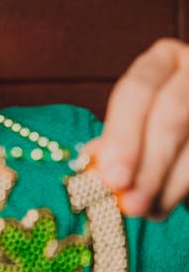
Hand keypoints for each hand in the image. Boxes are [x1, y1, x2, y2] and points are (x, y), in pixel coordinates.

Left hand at [88, 38, 188, 218]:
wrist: (188, 137)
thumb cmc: (154, 127)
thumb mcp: (134, 124)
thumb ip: (115, 141)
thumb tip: (92, 165)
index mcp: (163, 61)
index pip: (138, 89)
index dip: (123, 134)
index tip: (111, 177)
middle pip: (171, 115)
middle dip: (148, 164)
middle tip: (130, 203)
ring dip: (168, 187)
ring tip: (144, 211)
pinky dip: (181, 192)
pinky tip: (161, 206)